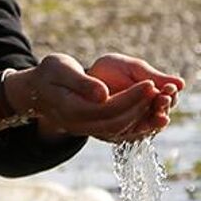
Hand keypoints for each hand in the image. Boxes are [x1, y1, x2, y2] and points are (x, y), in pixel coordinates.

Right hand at [5, 53, 182, 143]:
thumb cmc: (49, 74)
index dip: (132, 97)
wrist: (36, 91)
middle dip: (143, 107)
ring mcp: (88, 131)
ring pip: (122, 130)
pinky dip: (138, 123)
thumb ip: (81, 83)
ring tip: (164, 102)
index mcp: (73, 110)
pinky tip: (153, 111)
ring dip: (145, 118)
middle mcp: (81, 126)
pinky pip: (120, 131)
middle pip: (119, 122)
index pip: (110, 108)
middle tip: (163, 91)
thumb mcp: (60, 69)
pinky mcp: (94, 129)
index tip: (151, 83)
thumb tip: (103, 94)